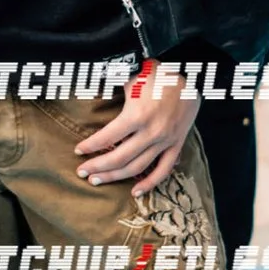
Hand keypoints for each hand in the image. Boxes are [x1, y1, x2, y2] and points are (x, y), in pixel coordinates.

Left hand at [74, 63, 201, 192]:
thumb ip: (112, 87)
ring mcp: (165, 141)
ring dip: (115, 176)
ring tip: (97, 180)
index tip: (79, 150)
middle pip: (120, 157)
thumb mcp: (131, 78)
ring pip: (137, 167)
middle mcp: (151, 132)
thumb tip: (88, 83)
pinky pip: (163, 170)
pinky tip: (135, 192)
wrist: (190, 78)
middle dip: (98, 166)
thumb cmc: (156, 76)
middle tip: (82, 172)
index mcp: (138, 115)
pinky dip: (150, 183)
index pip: (108, 137)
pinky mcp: (176, 145)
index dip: (91, 145)